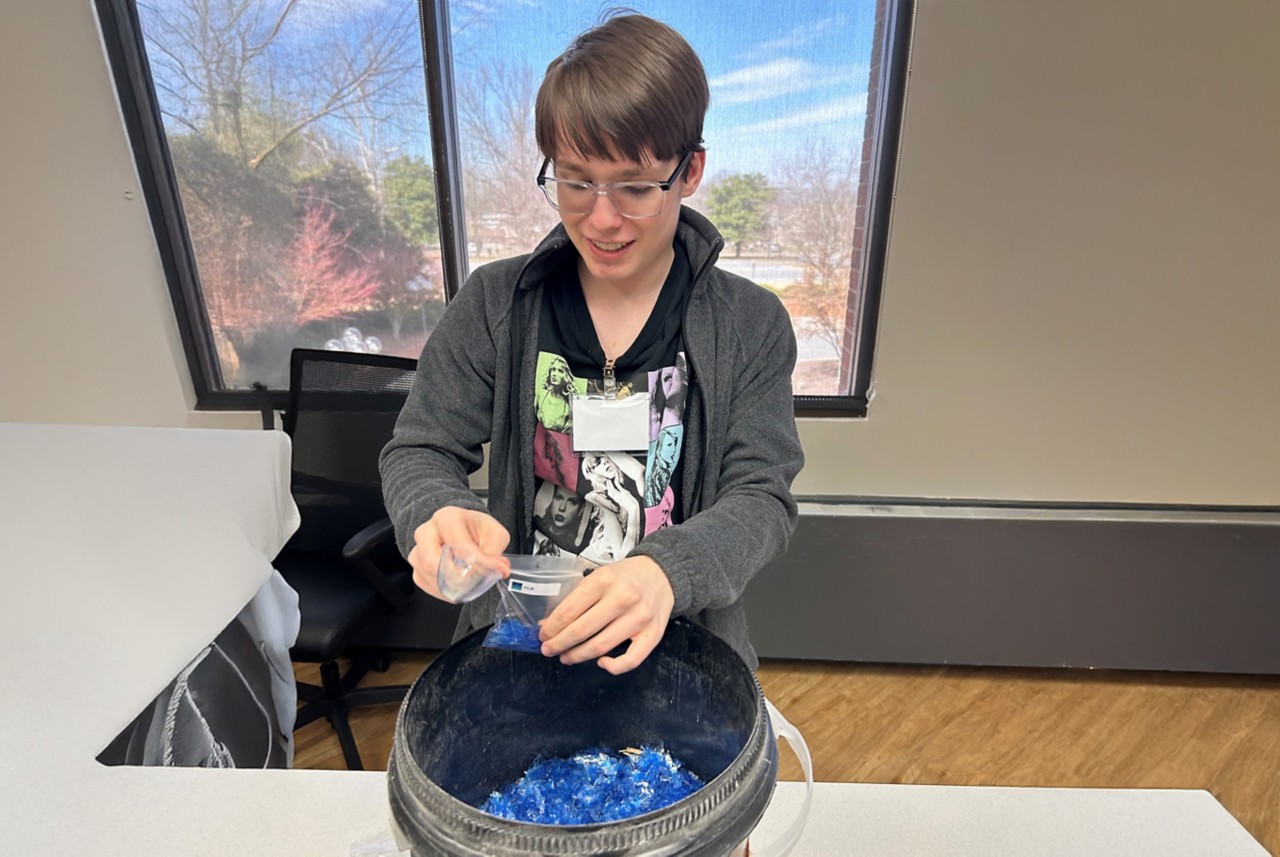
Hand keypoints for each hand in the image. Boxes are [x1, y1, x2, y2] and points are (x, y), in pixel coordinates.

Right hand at [409, 506, 509, 600]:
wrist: (462, 531)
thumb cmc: (474, 530)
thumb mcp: (494, 534)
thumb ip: (496, 552)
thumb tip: (500, 570)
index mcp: (446, 518)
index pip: (458, 544)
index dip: (478, 561)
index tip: (495, 571)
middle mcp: (426, 532)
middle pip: (432, 562)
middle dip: (459, 577)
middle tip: (479, 580)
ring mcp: (417, 552)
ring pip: (430, 577)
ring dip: (454, 585)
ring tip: (472, 580)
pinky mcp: (417, 570)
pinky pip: (430, 587)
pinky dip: (448, 591)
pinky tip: (460, 584)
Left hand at [538, 555, 673, 673]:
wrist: (661, 575)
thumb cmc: (626, 577)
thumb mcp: (598, 577)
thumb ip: (576, 599)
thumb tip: (549, 625)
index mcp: (604, 580)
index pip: (569, 610)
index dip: (552, 628)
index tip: (543, 636)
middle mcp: (622, 598)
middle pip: (582, 630)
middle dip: (559, 644)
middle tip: (549, 650)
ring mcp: (639, 618)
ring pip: (601, 646)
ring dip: (578, 656)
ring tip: (567, 657)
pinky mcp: (653, 634)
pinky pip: (631, 659)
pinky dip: (613, 667)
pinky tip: (600, 663)